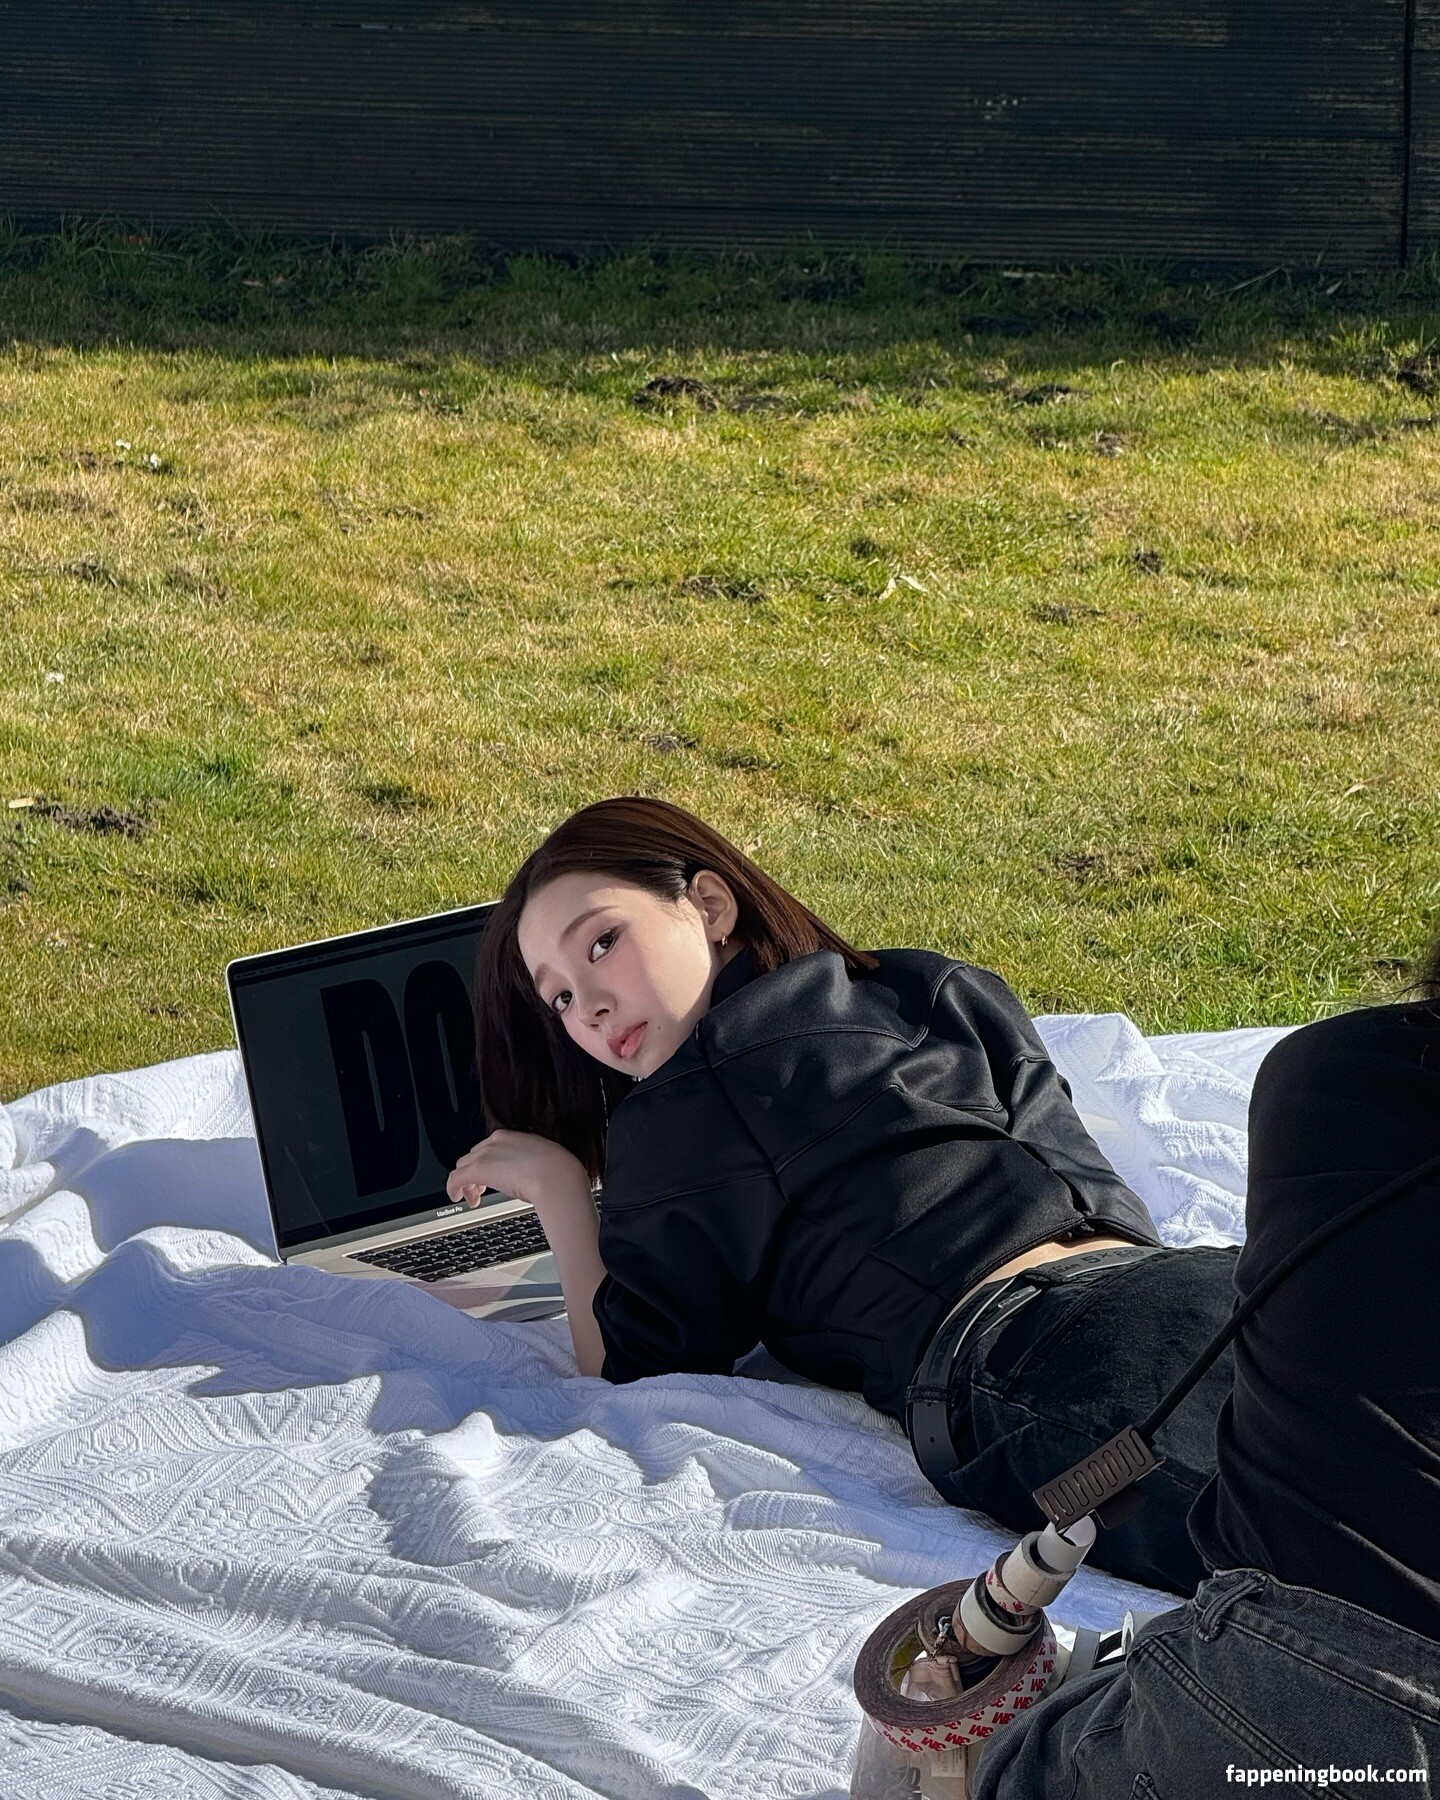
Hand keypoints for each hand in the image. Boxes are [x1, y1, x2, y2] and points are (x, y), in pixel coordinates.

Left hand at [446, 1129, 589, 1212]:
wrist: (556, 1176)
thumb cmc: (557, 1171)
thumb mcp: (543, 1160)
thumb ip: (532, 1162)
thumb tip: (534, 1174)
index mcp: (512, 1135)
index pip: (488, 1147)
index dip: (487, 1163)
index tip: (492, 1175)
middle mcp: (496, 1141)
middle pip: (473, 1156)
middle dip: (475, 1173)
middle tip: (482, 1190)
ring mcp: (486, 1154)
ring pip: (463, 1165)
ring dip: (467, 1182)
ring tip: (474, 1197)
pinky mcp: (478, 1169)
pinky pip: (455, 1178)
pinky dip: (453, 1189)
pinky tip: (458, 1198)